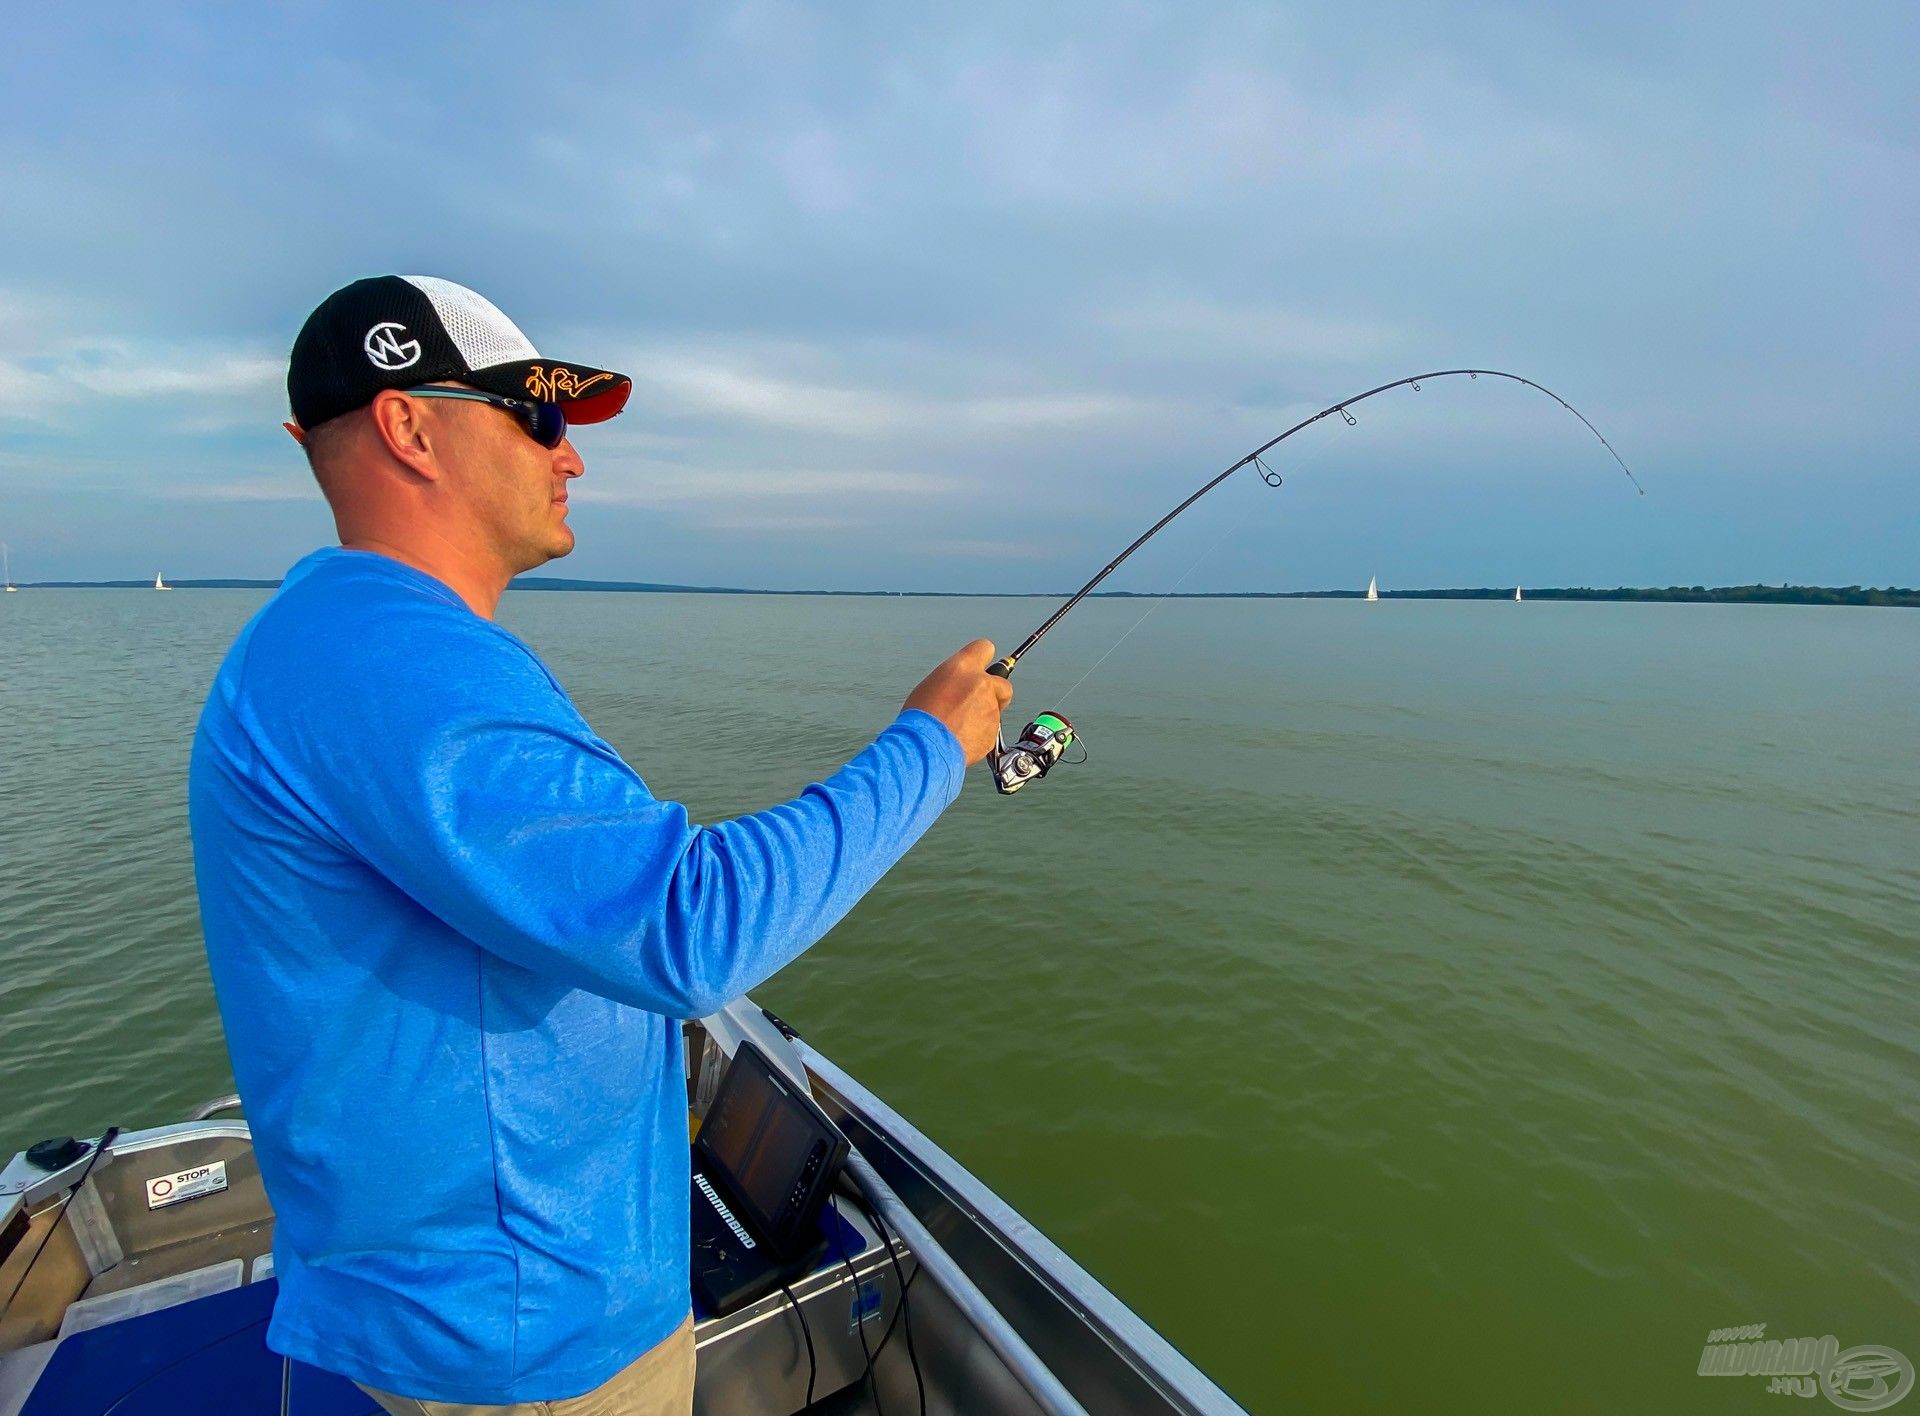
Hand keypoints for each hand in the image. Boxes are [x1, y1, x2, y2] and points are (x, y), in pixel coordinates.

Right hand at [903, 639, 1014, 764]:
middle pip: (1002, 683)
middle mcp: (981, 684)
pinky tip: (961, 738)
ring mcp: (990, 708)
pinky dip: (980, 734)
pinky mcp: (993, 731)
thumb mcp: (931, 686)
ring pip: (995, 710)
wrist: (926, 747)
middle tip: (977, 702)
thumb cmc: (921, 718)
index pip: (985, 648)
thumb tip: (961, 686)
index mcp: (963, 667)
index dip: (984, 659)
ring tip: (958, 726)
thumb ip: (954, 681)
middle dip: (994, 692)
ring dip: (982, 716)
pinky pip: (990, 731)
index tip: (982, 668)